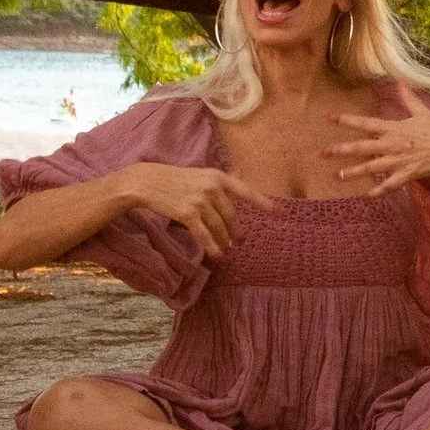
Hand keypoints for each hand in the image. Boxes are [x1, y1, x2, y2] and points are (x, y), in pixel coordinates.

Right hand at [114, 162, 271, 258]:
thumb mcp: (203, 174)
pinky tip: (217, 256)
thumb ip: (222, 179)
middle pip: (231, 216)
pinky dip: (212, 247)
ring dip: (224, 242)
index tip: (281, 213)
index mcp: (219, 177)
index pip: (247, 191)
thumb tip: (241, 175)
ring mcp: (201, 200)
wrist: (149, 181)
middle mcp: (213, 188)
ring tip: (227, 251)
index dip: (264, 203)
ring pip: (219, 227)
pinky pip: (204, 234)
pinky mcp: (188, 213)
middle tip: (241, 242)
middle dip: (236, 231)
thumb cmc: (177, 178)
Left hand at [323, 86, 429, 192]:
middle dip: (342, 150)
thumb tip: (400, 81)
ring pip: (372, 167)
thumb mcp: (423, 112)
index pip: (367, 123)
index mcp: (395, 128)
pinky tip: (366, 196)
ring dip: (354, 172)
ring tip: (337, 176)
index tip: (330, 119)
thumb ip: (408, 98)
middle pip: (363, 147)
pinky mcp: (408, 174)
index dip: (348, 120)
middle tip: (323, 153)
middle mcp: (394, 144)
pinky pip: (390, 184)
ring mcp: (400, 160)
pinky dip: (378, 191)